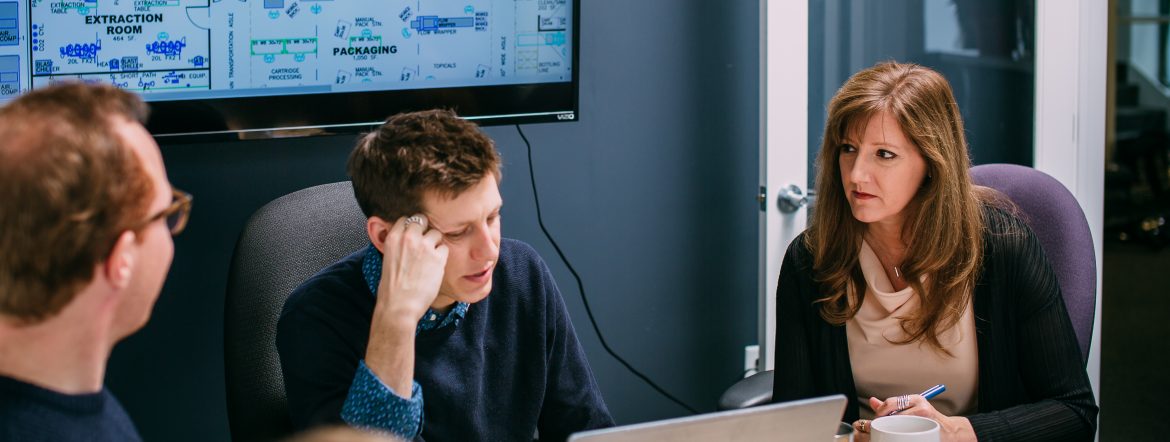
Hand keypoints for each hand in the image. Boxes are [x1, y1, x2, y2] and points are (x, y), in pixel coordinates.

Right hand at [373, 214, 448, 323]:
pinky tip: (435, 267)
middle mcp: (409, 238)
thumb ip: (398, 246)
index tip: (413, 235)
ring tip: (430, 258)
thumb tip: (407, 241)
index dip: (411, 227)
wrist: (399, 306)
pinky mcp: (438, 257)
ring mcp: (424, 246)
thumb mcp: (388, 260)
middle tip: (424, 244)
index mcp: (393, 238)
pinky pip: (445, 248)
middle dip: (424, 229)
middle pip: (422, 220)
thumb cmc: (391, 289)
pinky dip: (442, 256)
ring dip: (434, 242)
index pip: (405, 219)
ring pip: (436, 233)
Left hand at [851, 396, 975, 441]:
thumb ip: (892, 405)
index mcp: (916, 399)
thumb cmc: (929, 420)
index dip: (879, 413)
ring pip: (897, 425)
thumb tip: (872, 401)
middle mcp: (921, 407)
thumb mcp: (912, 408)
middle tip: (879, 430)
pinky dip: (899, 437)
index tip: (877, 420)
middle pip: (892, 415)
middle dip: (882, 423)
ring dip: (890, 431)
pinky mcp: (926, 431)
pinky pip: (905, 435)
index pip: (889, 403)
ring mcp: (924, 419)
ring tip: (890, 434)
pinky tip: (899, 438)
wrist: (951, 432)